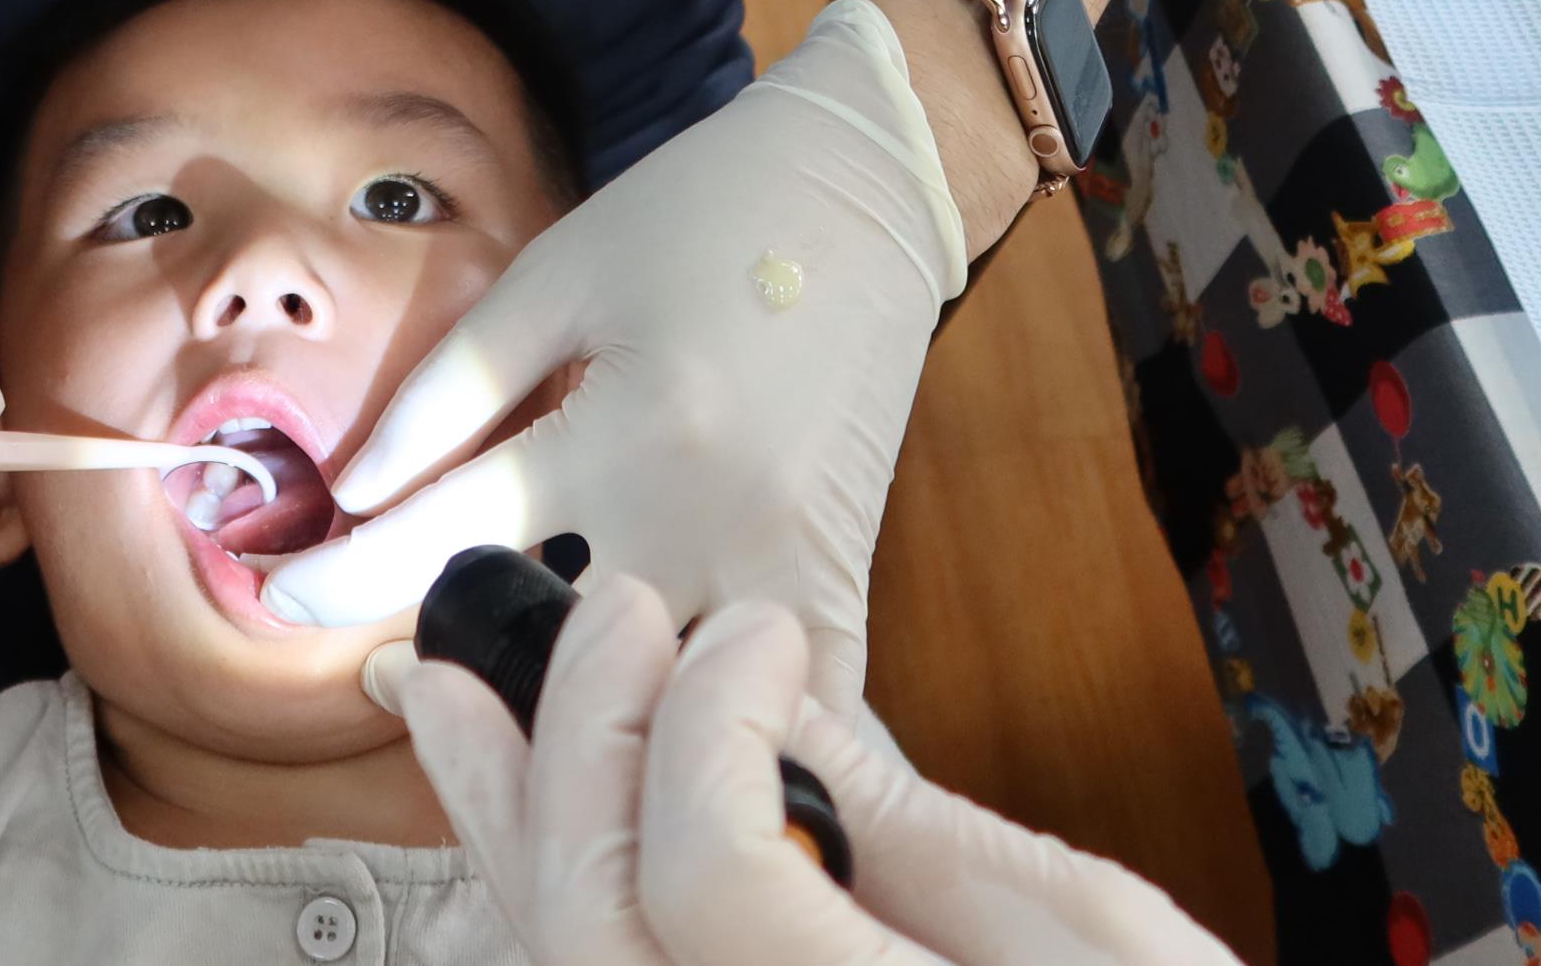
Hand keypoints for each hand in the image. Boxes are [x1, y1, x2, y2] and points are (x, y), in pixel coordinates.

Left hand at [262, 0, 962, 709]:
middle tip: (387, 677)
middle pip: (557, 657)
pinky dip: (710, 736)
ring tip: (501, 720)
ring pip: (667, 711)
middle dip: (463, 676)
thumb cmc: (696, 216)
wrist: (866, 193)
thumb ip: (450, 391)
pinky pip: (781, 713)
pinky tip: (648, 745)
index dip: (348, 578)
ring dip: (581, 724)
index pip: (457, 534)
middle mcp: (711, 520)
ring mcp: (785, 567)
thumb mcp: (555, 277)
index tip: (274, 600)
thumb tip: (351, 493)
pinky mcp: (838, 583)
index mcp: (631, 432)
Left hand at [391, 583, 1237, 965]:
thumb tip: (787, 700)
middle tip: (621, 608)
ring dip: (508, 816)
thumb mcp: (1090, 939)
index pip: (708, 874)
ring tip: (449, 689)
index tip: (767, 631)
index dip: (713, 728)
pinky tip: (511, 806)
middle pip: (596, 923)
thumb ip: (920, 833)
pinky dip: (541, 888)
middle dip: (586, 742)